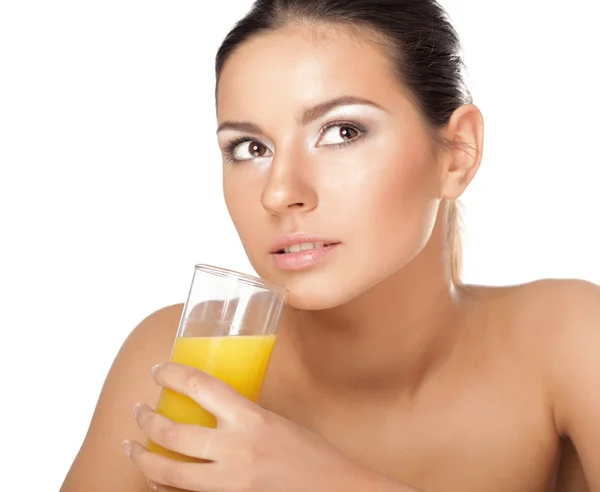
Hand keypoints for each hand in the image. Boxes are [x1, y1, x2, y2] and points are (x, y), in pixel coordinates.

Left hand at [122, 362, 380, 491]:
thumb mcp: (277, 422)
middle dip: (146, 418)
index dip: (171, 374)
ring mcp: (229, 483)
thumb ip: (243, 415)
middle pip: (174, 431)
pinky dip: (162, 487)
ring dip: (142, 456)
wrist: (334, 491)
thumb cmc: (311, 455)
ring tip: (130, 444)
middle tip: (139, 409)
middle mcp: (237, 450)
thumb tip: (212, 408)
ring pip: (168, 471)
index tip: (158, 370)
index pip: (200, 386)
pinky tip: (154, 479)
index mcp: (252, 419)